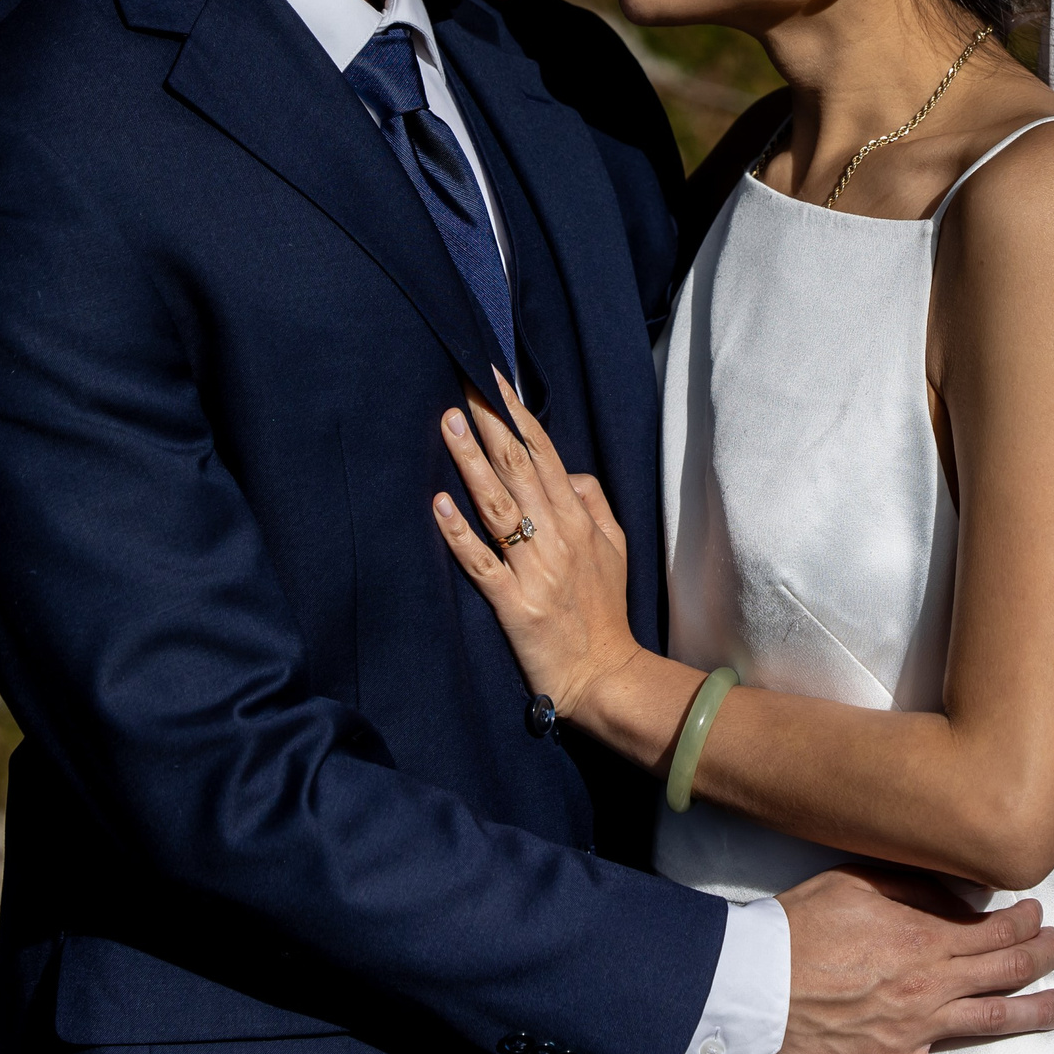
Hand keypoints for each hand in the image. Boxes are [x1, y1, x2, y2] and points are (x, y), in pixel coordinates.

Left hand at [431, 375, 641, 714]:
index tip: (493, 379)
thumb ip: (592, 502)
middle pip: (518, 467)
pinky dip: (459, 534)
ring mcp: (534, 569)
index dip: (517, 415)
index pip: (543, 453)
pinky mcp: (514, 603)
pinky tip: (438, 505)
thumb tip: (566, 471)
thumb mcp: (614, 547)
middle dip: (489, 422)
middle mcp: (557, 536)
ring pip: (498, 505)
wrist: (605, 673)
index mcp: (578, 519)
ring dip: (471, 461)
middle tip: (462, 383)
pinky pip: (482, 563)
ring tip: (448, 423)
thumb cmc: (603, 610)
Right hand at [776, 867, 1053, 1053]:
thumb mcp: (857, 880)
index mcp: (923, 936)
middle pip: (1007, 970)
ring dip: (1038, 1011)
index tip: (1034, 914)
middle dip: (1042, 956)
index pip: (996, 930)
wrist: (753, 981)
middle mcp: (930, 984)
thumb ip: (916, 882)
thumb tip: (962, 889)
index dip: (1025, 921)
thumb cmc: (798, 927)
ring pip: (996, 1019)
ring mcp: (916, 1029)